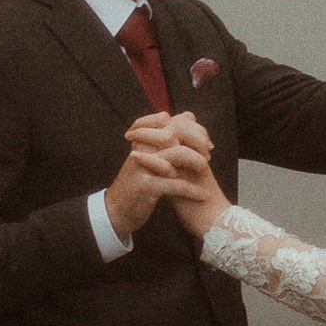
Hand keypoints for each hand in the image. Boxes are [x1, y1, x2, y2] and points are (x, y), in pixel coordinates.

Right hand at [105, 112, 216, 243]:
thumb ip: (167, 137)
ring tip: (207, 171)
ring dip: (197, 162)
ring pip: (177, 154)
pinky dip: (193, 190)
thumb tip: (188, 114)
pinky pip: (176, 184)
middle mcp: (140, 148)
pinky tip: (204, 195)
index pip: (167, 120)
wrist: (117, 211)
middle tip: (209, 154)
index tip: (205, 142)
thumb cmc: (139, 182)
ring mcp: (142, 166)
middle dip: (196, 142)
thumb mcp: (151, 156)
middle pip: (173, 134)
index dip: (190, 128)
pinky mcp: (145, 186)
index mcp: (142, 139)